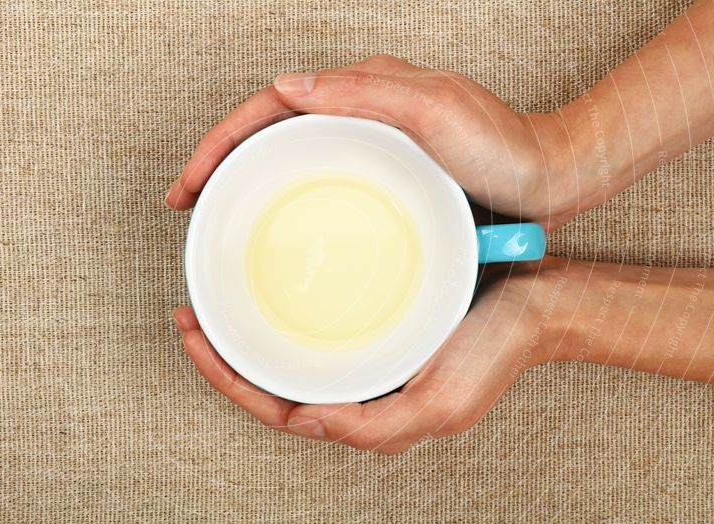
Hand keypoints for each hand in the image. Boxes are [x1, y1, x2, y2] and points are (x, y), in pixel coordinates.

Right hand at [165, 54, 573, 229]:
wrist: (548, 178)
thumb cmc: (504, 146)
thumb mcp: (436, 110)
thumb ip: (364, 92)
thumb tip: (288, 86)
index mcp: (364, 90)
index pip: (272, 107)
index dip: (223, 142)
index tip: (191, 182)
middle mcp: (361, 111)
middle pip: (270, 129)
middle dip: (220, 160)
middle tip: (189, 202)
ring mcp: (370, 144)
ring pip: (289, 155)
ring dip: (246, 179)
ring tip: (218, 215)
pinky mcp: (383, 174)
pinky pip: (318, 178)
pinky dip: (285, 196)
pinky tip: (277, 224)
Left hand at [174, 258, 569, 453]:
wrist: (537, 305)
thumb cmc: (494, 353)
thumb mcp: (437, 404)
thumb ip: (372, 427)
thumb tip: (306, 423)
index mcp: (367, 417)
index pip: (277, 410)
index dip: (228, 381)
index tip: (195, 339)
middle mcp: (359, 393)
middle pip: (272, 386)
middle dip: (224, 358)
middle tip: (189, 317)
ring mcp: (366, 362)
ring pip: (290, 360)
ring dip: (248, 338)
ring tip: (213, 306)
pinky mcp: (377, 331)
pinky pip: (316, 332)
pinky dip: (283, 318)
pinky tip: (270, 295)